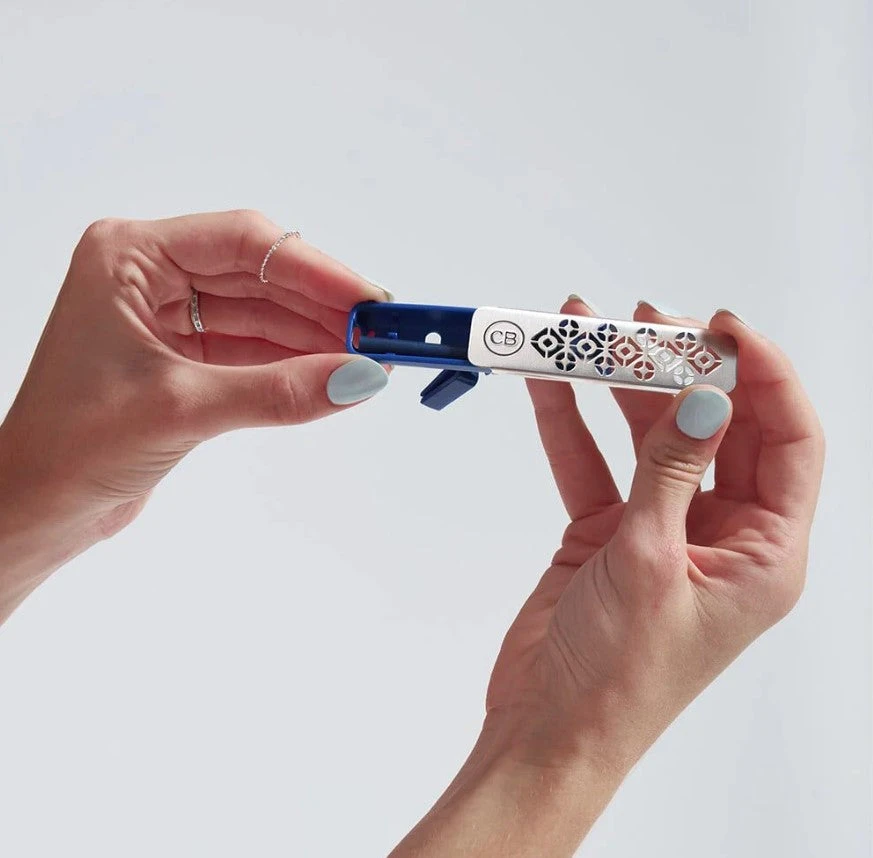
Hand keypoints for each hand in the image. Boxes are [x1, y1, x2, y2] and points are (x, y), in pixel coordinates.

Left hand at [0, 210, 389, 619]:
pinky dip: (298, 364)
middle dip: (324, 308)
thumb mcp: (181, 409)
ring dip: (318, 338)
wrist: (34, 509)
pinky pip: (258, 351)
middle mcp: (152, 277)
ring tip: (370, 359)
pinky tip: (336, 375)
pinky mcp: (189, 361)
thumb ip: (276, 391)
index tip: (368, 302)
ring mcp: (173, 319)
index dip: (315, 271)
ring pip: (265, 316)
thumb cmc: (68, 449)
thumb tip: (357, 378)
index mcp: (129, 257)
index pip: (244, 244)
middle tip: (383, 335)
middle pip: (262, 277)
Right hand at [392, 298, 823, 856]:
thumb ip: (671, 473)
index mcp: (766, 552)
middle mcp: (722, 534)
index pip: (788, 439)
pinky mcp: (608, 533)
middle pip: (715, 427)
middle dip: (680, 367)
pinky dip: (570, 424)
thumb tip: (703, 399)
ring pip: (648, 438)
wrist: (545, 729)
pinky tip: (547, 384)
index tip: (721, 326)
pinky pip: (593, 464)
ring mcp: (661, 529)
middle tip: (642, 321)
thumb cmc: (617, 679)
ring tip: (585, 332)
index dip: (762, 374)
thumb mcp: (650, 565)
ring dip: (618, 385)